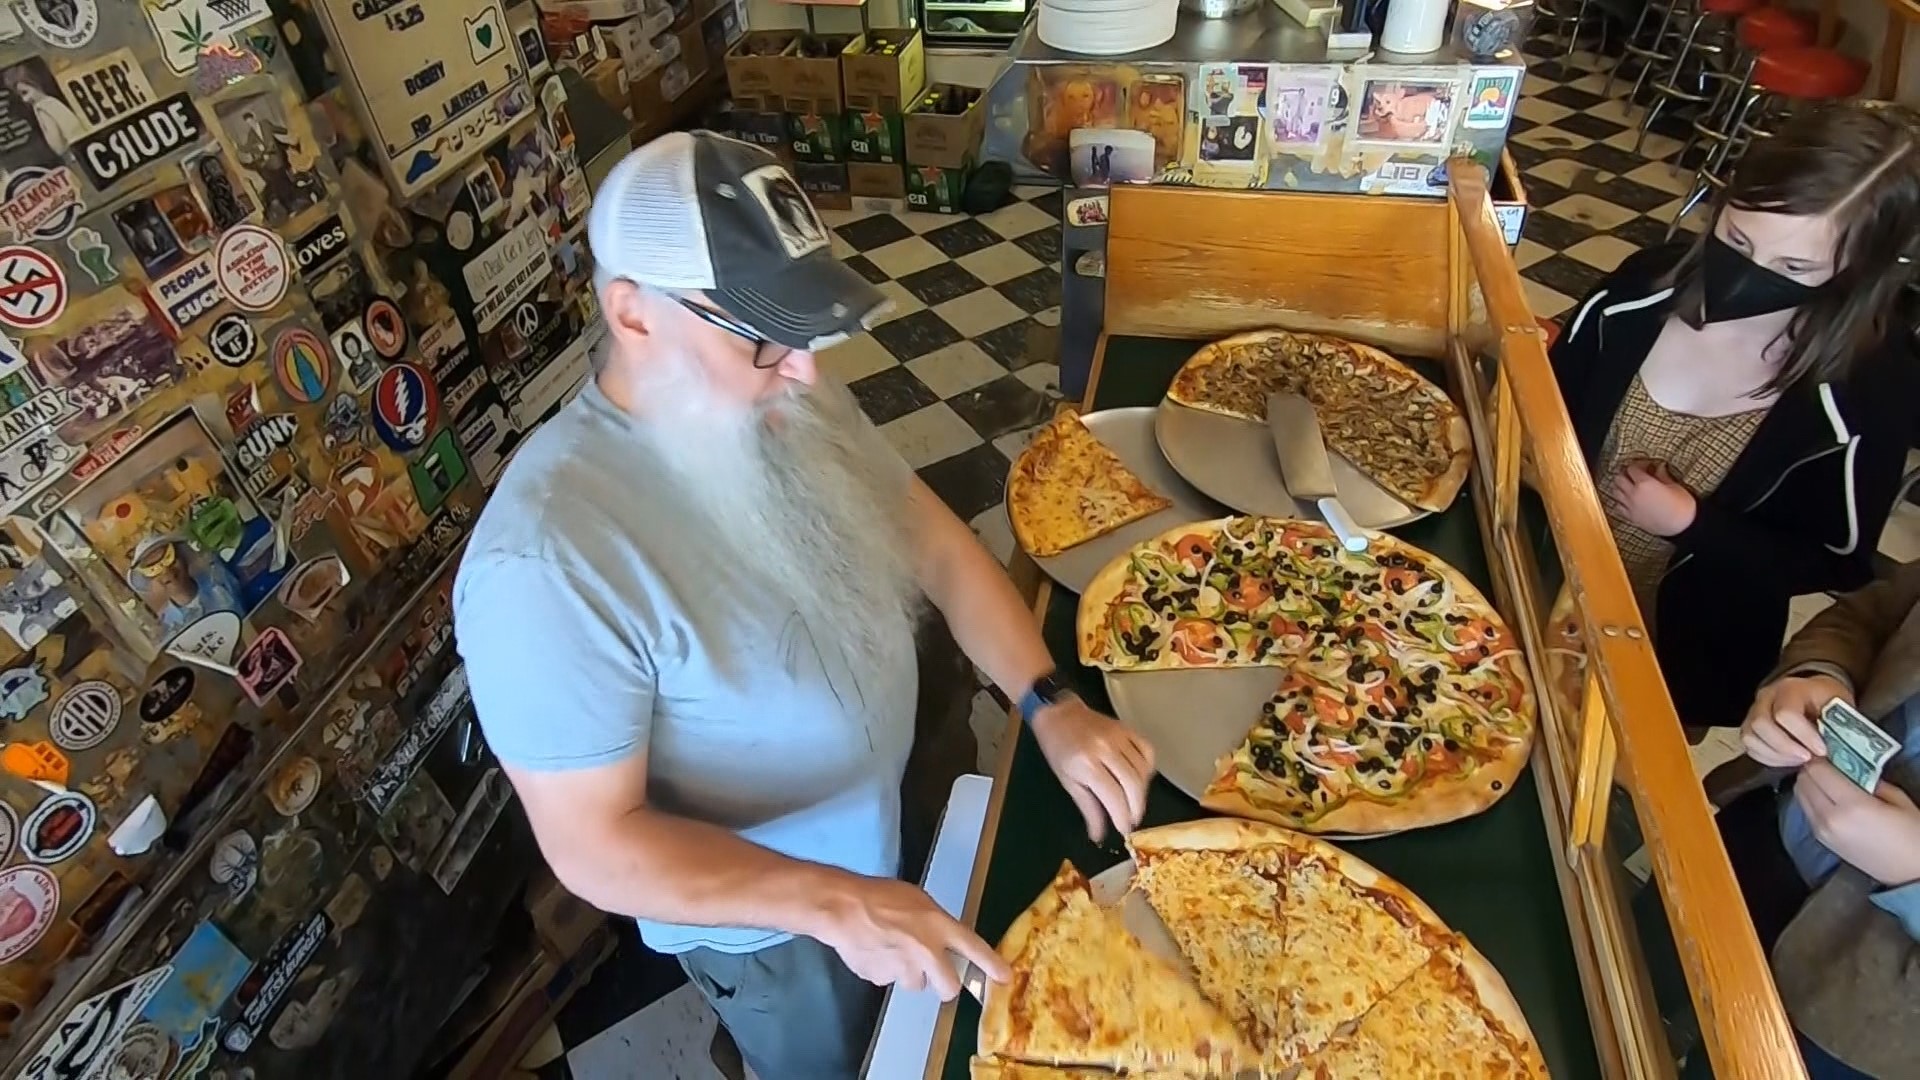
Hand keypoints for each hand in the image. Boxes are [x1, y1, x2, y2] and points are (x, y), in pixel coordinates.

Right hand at [815, 876, 1009, 998]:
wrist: (843, 908)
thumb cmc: (879, 896)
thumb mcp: (918, 900)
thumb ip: (934, 923)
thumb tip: (941, 939)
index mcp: (938, 925)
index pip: (974, 948)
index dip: (992, 965)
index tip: (1004, 978)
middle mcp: (926, 951)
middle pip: (948, 987)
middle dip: (943, 983)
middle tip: (933, 971)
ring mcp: (903, 969)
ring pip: (915, 984)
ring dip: (909, 973)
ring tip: (892, 950)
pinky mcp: (881, 979)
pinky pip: (889, 980)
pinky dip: (884, 970)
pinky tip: (875, 950)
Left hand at [1031, 697, 1154, 842]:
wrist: (1058, 714)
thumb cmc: (1058, 750)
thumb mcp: (1068, 782)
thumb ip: (1088, 808)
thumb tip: (1099, 835)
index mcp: (1087, 764)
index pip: (1114, 796)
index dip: (1122, 817)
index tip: (1124, 830)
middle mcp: (1106, 749)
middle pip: (1133, 785)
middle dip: (1136, 808)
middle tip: (1132, 820)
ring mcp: (1119, 736)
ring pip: (1143, 770)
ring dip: (1142, 791)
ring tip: (1133, 802)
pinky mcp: (1128, 728)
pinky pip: (1148, 751)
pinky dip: (1148, 768)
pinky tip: (1140, 778)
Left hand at [1610, 462, 1696, 536]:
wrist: (1682, 527)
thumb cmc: (1682, 508)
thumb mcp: (1675, 486)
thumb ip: (1663, 475)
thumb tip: (1659, 468)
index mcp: (1645, 484)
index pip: (1632, 468)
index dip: (1639, 464)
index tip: (1646, 465)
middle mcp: (1634, 494)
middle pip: (1619, 478)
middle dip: (1626, 473)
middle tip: (1635, 473)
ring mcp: (1631, 507)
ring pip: (1615, 491)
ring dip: (1620, 486)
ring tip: (1629, 485)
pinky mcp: (1632, 517)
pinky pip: (1618, 506)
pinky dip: (1620, 501)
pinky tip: (1628, 500)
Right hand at [1742, 674, 1847, 765]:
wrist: (1813, 694)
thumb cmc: (1827, 701)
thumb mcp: (1840, 706)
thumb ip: (1836, 725)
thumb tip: (1837, 750)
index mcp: (1791, 688)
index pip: (1786, 713)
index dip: (1804, 736)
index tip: (1822, 751)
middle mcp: (1766, 697)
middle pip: (1761, 725)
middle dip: (1785, 748)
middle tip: (1808, 758)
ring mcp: (1753, 712)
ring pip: (1750, 737)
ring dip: (1776, 755)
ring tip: (1798, 759)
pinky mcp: (1748, 727)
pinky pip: (1749, 747)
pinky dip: (1768, 758)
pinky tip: (1787, 759)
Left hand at [1794, 760, 1919, 886]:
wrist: (1911, 873)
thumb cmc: (1912, 834)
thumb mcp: (1898, 799)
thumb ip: (1870, 779)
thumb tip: (1851, 766)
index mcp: (1850, 805)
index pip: (1817, 771)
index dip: (1820, 757)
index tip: (1829, 751)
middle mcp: (1829, 818)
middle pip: (1803, 781)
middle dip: (1812, 768)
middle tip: (1828, 763)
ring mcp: (1821, 831)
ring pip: (1800, 795)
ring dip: (1809, 783)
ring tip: (1828, 779)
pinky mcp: (1821, 841)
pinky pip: (1806, 810)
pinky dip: (1811, 798)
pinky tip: (1828, 797)